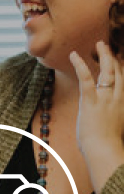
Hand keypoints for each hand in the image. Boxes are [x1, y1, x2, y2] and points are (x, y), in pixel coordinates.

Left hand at [69, 41, 123, 192]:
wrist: (104, 150)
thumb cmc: (106, 145)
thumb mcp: (112, 128)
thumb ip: (110, 118)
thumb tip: (105, 119)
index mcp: (123, 104)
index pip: (123, 82)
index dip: (120, 69)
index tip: (117, 60)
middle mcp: (118, 98)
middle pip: (119, 72)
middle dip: (113, 57)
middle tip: (106, 46)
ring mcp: (105, 98)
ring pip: (108, 71)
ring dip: (104, 55)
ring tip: (99, 43)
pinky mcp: (91, 101)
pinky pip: (86, 79)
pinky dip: (80, 65)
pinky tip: (74, 54)